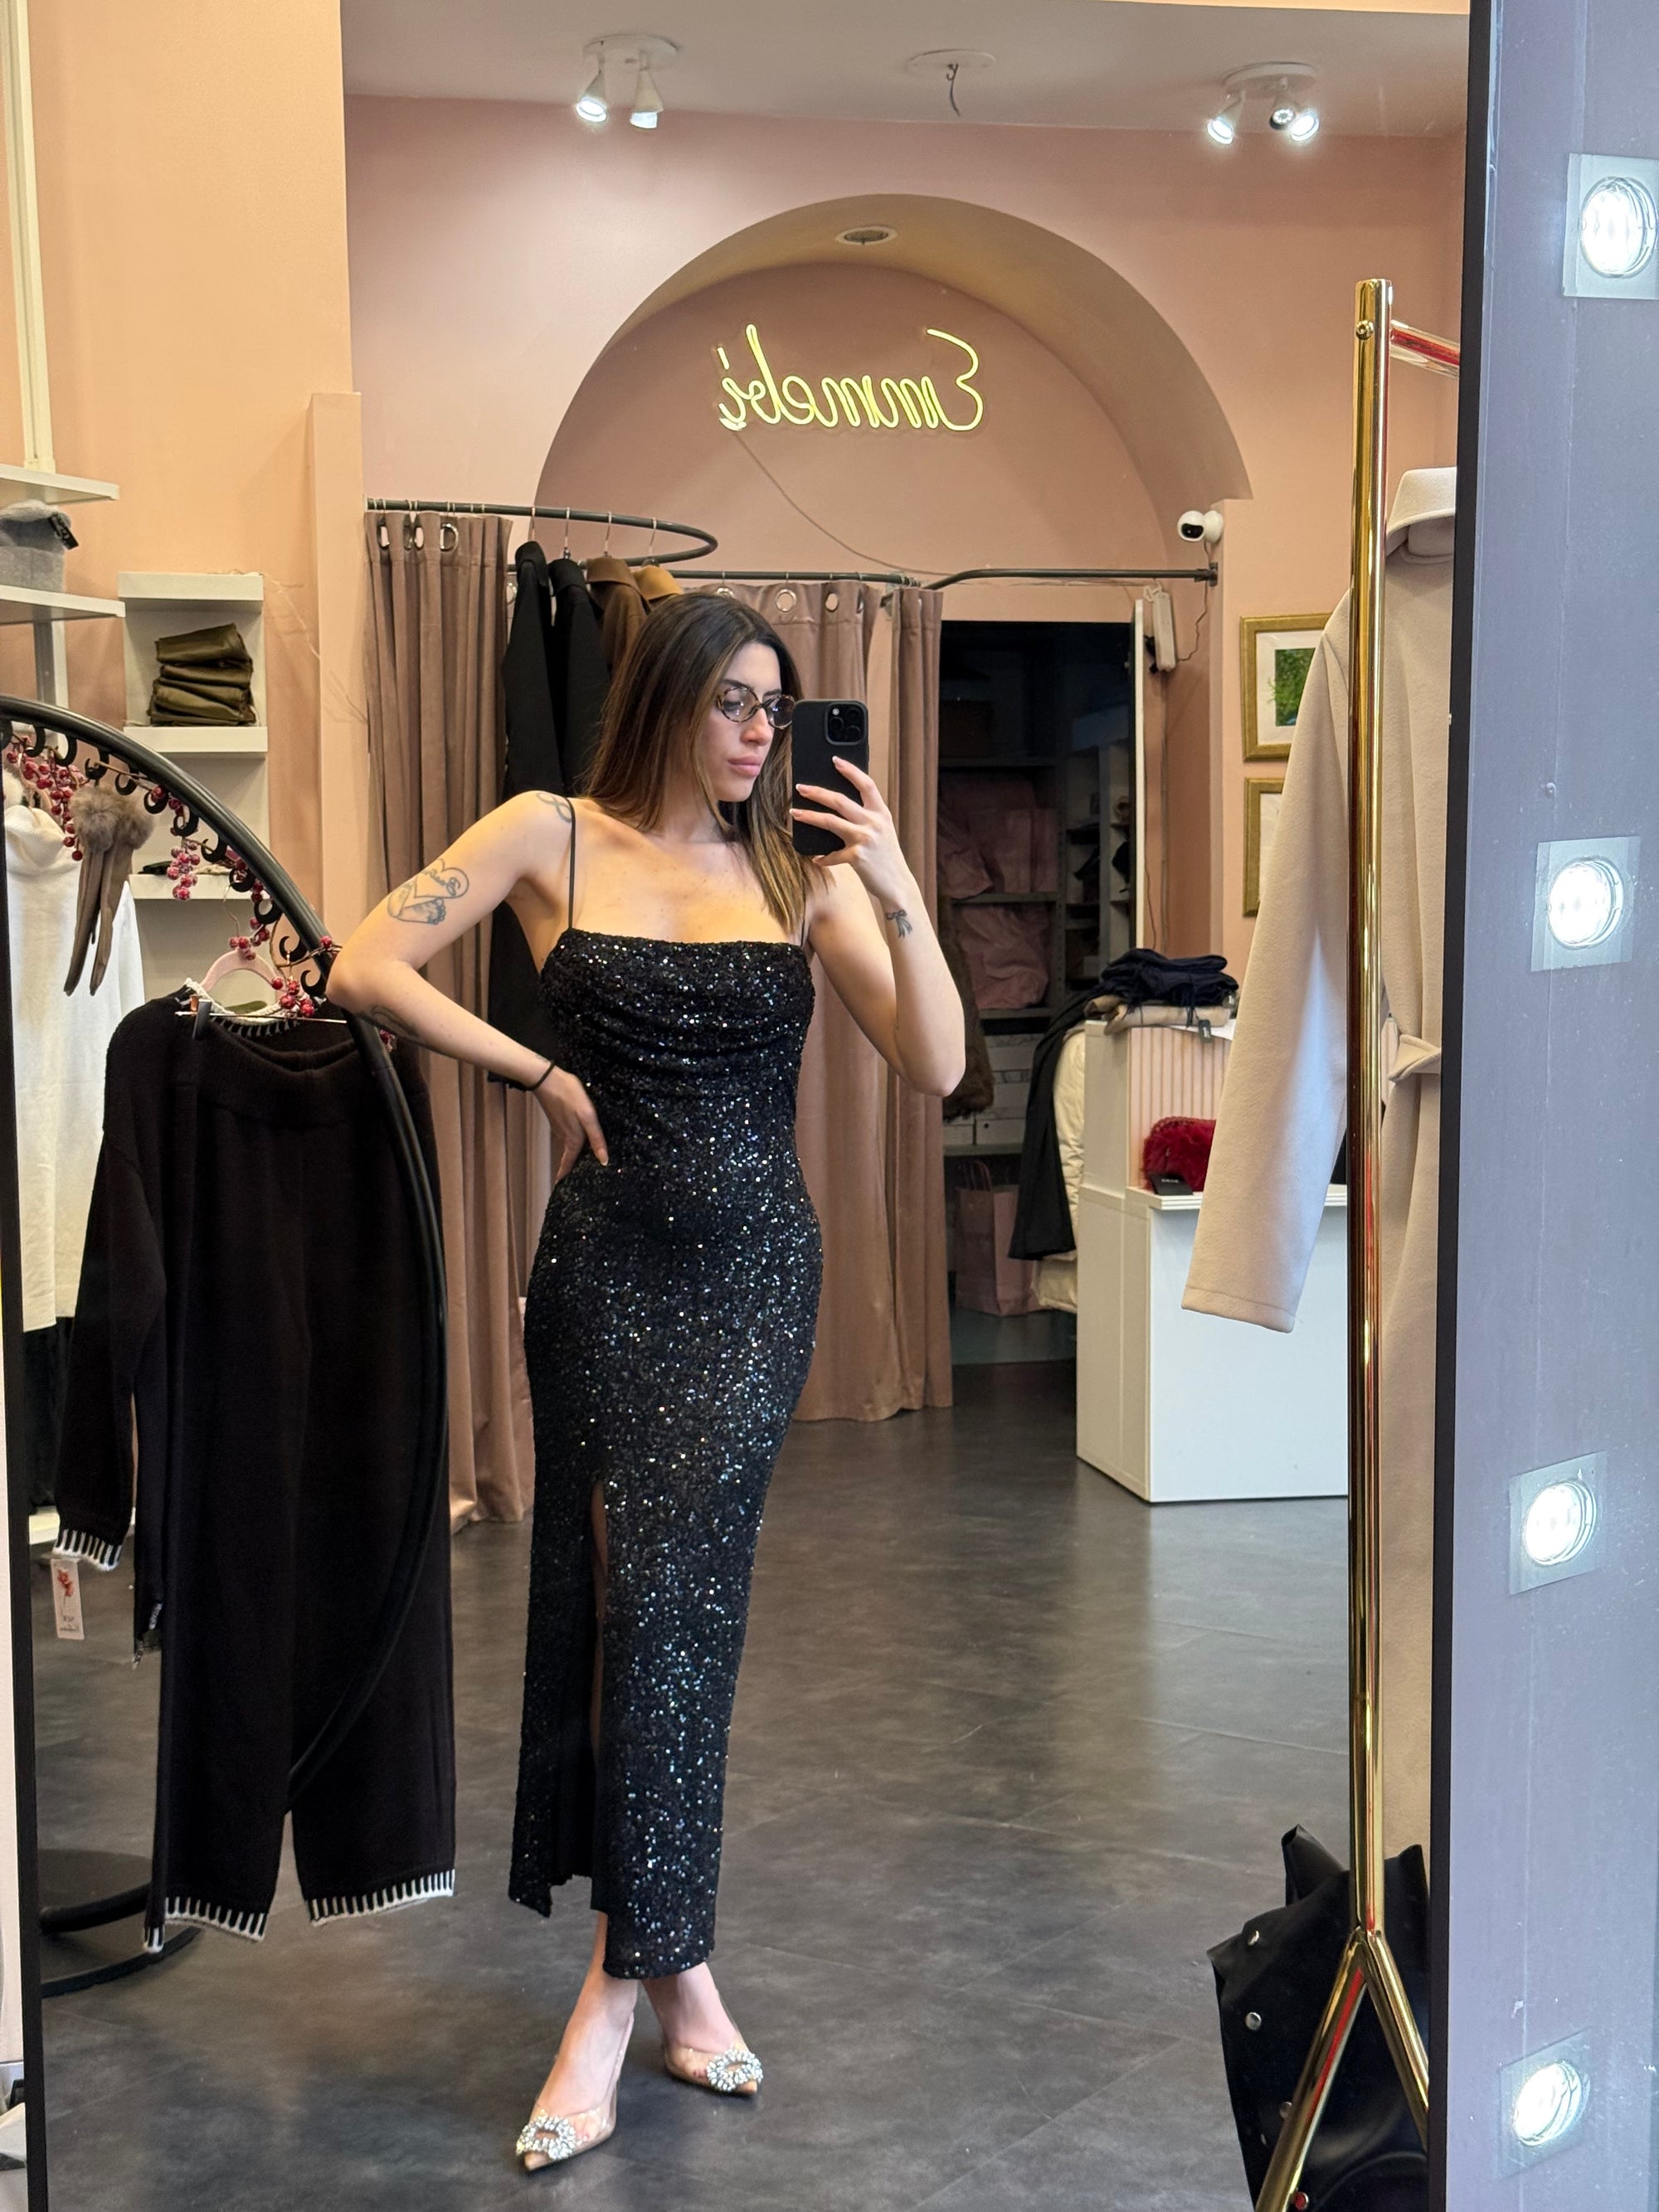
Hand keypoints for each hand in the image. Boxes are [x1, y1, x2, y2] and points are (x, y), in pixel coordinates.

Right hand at [533, 1065, 608, 1178]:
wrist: (546, 1079)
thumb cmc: (569, 1095)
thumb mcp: (587, 1115)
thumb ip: (596, 1137)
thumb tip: (604, 1161)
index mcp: (573, 1139)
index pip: (569, 1164)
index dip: (566, 1176)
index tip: (563, 1189)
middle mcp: (565, 1137)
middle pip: (569, 1158)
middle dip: (571, 1170)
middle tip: (575, 1182)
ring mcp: (559, 1128)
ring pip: (568, 1148)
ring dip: (571, 1158)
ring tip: (580, 1166)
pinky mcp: (558, 1120)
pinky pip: (567, 1138)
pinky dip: (571, 1146)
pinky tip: (578, 1143)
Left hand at [791, 760, 911, 907]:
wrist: (897, 885)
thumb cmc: (886, 858)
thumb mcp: (882, 832)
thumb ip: (867, 818)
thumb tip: (838, 807)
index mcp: (881, 813)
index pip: (866, 785)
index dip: (851, 770)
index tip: (835, 760)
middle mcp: (874, 823)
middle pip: (841, 800)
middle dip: (818, 792)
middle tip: (800, 787)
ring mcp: (865, 839)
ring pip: (831, 821)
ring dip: (810, 816)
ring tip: (795, 812)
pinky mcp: (857, 857)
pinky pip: (832, 854)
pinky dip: (822, 857)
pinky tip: (815, 858)